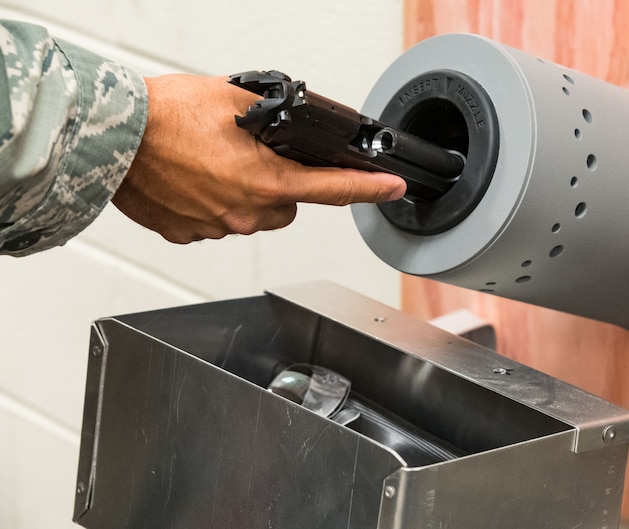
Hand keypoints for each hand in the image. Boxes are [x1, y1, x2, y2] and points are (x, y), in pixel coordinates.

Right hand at [112, 74, 405, 242]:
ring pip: (254, 215)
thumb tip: (290, 122)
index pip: (335, 189)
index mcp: (266, 181)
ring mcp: (217, 228)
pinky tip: (194, 180)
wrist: (112, 137)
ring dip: (247, 193)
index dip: (370, 189)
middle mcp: (246, 213)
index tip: (391, 188)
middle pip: (289, 204)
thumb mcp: (233, 100)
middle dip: (282, 183)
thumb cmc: (164, 117)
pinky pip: (218, 221)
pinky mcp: (190, 234)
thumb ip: (272, 118)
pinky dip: (215, 203)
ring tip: (215, 163)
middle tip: (252, 156)